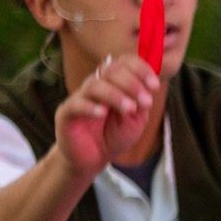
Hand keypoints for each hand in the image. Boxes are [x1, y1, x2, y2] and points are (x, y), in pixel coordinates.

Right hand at [54, 53, 157, 179]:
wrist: (93, 158)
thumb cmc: (114, 135)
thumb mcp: (136, 119)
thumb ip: (142, 103)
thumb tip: (150, 87)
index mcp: (114, 82)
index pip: (123, 63)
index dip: (140, 69)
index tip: (154, 86)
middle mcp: (96, 85)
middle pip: (110, 70)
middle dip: (132, 84)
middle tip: (146, 102)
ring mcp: (80, 97)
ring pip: (95, 85)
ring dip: (116, 95)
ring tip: (130, 109)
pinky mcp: (66, 113)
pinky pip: (76, 103)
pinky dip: (91, 106)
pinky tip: (102, 113)